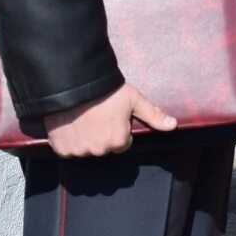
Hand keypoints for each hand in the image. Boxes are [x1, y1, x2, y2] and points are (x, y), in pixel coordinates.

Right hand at [43, 82, 174, 157]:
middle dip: (103, 135)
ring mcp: (79, 151)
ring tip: (84, 119)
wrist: (74, 84)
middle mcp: (99, 151)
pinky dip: (69, 141)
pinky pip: (68, 150)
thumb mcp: (134, 99)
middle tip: (98, 116)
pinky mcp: (61, 149)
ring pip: (86, 149)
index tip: (113, 117)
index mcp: (118, 142)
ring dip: (86, 139)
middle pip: (104, 147)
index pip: (122, 144)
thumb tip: (173, 125)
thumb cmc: (108, 91)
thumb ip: (153, 115)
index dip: (119, 129)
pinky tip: (72, 125)